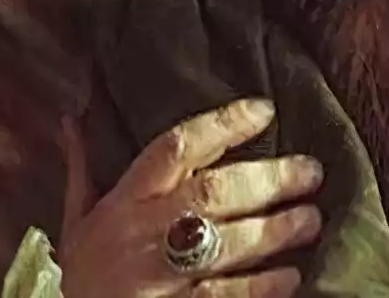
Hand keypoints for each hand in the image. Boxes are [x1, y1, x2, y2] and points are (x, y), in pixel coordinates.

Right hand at [58, 97, 324, 297]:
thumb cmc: (87, 273)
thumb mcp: (78, 220)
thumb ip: (85, 168)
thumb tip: (76, 115)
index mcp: (124, 202)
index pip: (175, 148)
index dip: (223, 124)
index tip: (266, 109)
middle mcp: (141, 235)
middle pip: (212, 193)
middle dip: (269, 180)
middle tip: (312, 173)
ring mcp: (157, 279)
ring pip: (225, 245)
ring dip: (276, 231)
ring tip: (311, 220)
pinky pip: (225, 297)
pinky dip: (262, 286)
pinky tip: (291, 275)